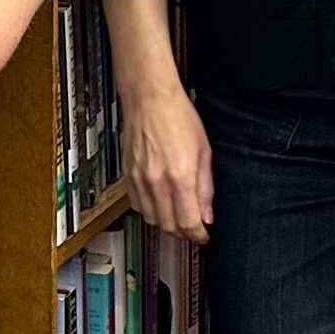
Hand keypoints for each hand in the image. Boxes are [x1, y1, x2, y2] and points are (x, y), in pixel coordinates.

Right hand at [119, 82, 212, 243]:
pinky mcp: (128, 175)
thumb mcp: (204, 151)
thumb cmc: (178, 117)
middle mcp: (158, 182)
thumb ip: (205, 188)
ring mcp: (140, 179)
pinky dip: (149, 211)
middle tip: (193, 229)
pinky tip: (158, 204)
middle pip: (169, 226)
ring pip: (151, 219)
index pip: (189, 223)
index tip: (204, 235)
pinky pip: (136, 205)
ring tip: (177, 218)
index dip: (198, 235)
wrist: (150, 98)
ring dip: (166, 224)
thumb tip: (207, 215)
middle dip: (184, 233)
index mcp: (181, 177)